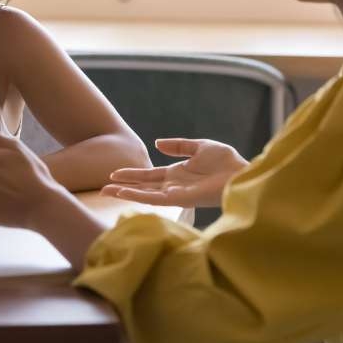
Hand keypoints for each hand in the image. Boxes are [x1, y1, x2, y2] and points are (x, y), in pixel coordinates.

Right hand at [100, 138, 248, 207]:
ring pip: (145, 194)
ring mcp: (175, 194)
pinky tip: (124, 193)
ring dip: (126, 192)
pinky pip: (155, 199)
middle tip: (103, 187)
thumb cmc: (226, 162)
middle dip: (123, 187)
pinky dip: (138, 196)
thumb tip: (157, 143)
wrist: (240, 172)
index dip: (132, 175)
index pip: (149, 176)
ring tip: (106, 191)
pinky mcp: (180, 200)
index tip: (114, 174)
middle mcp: (173, 186)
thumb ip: (179, 146)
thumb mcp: (199, 147)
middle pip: (143, 187)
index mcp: (177, 174)